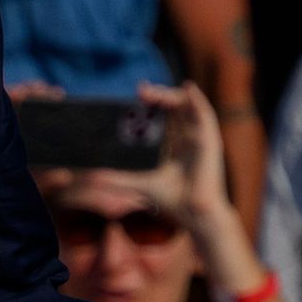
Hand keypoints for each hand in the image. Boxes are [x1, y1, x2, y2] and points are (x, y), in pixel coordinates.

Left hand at [87, 82, 228, 222]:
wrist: (192, 213)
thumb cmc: (171, 200)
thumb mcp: (139, 184)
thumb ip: (117, 179)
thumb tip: (92, 178)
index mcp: (174, 144)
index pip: (164, 115)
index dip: (152, 102)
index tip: (136, 93)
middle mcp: (188, 138)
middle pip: (175, 106)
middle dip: (158, 95)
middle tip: (140, 90)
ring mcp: (199, 138)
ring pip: (189, 106)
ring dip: (172, 95)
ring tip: (154, 92)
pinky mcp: (210, 140)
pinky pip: (205, 114)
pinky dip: (197, 99)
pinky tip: (187, 88)